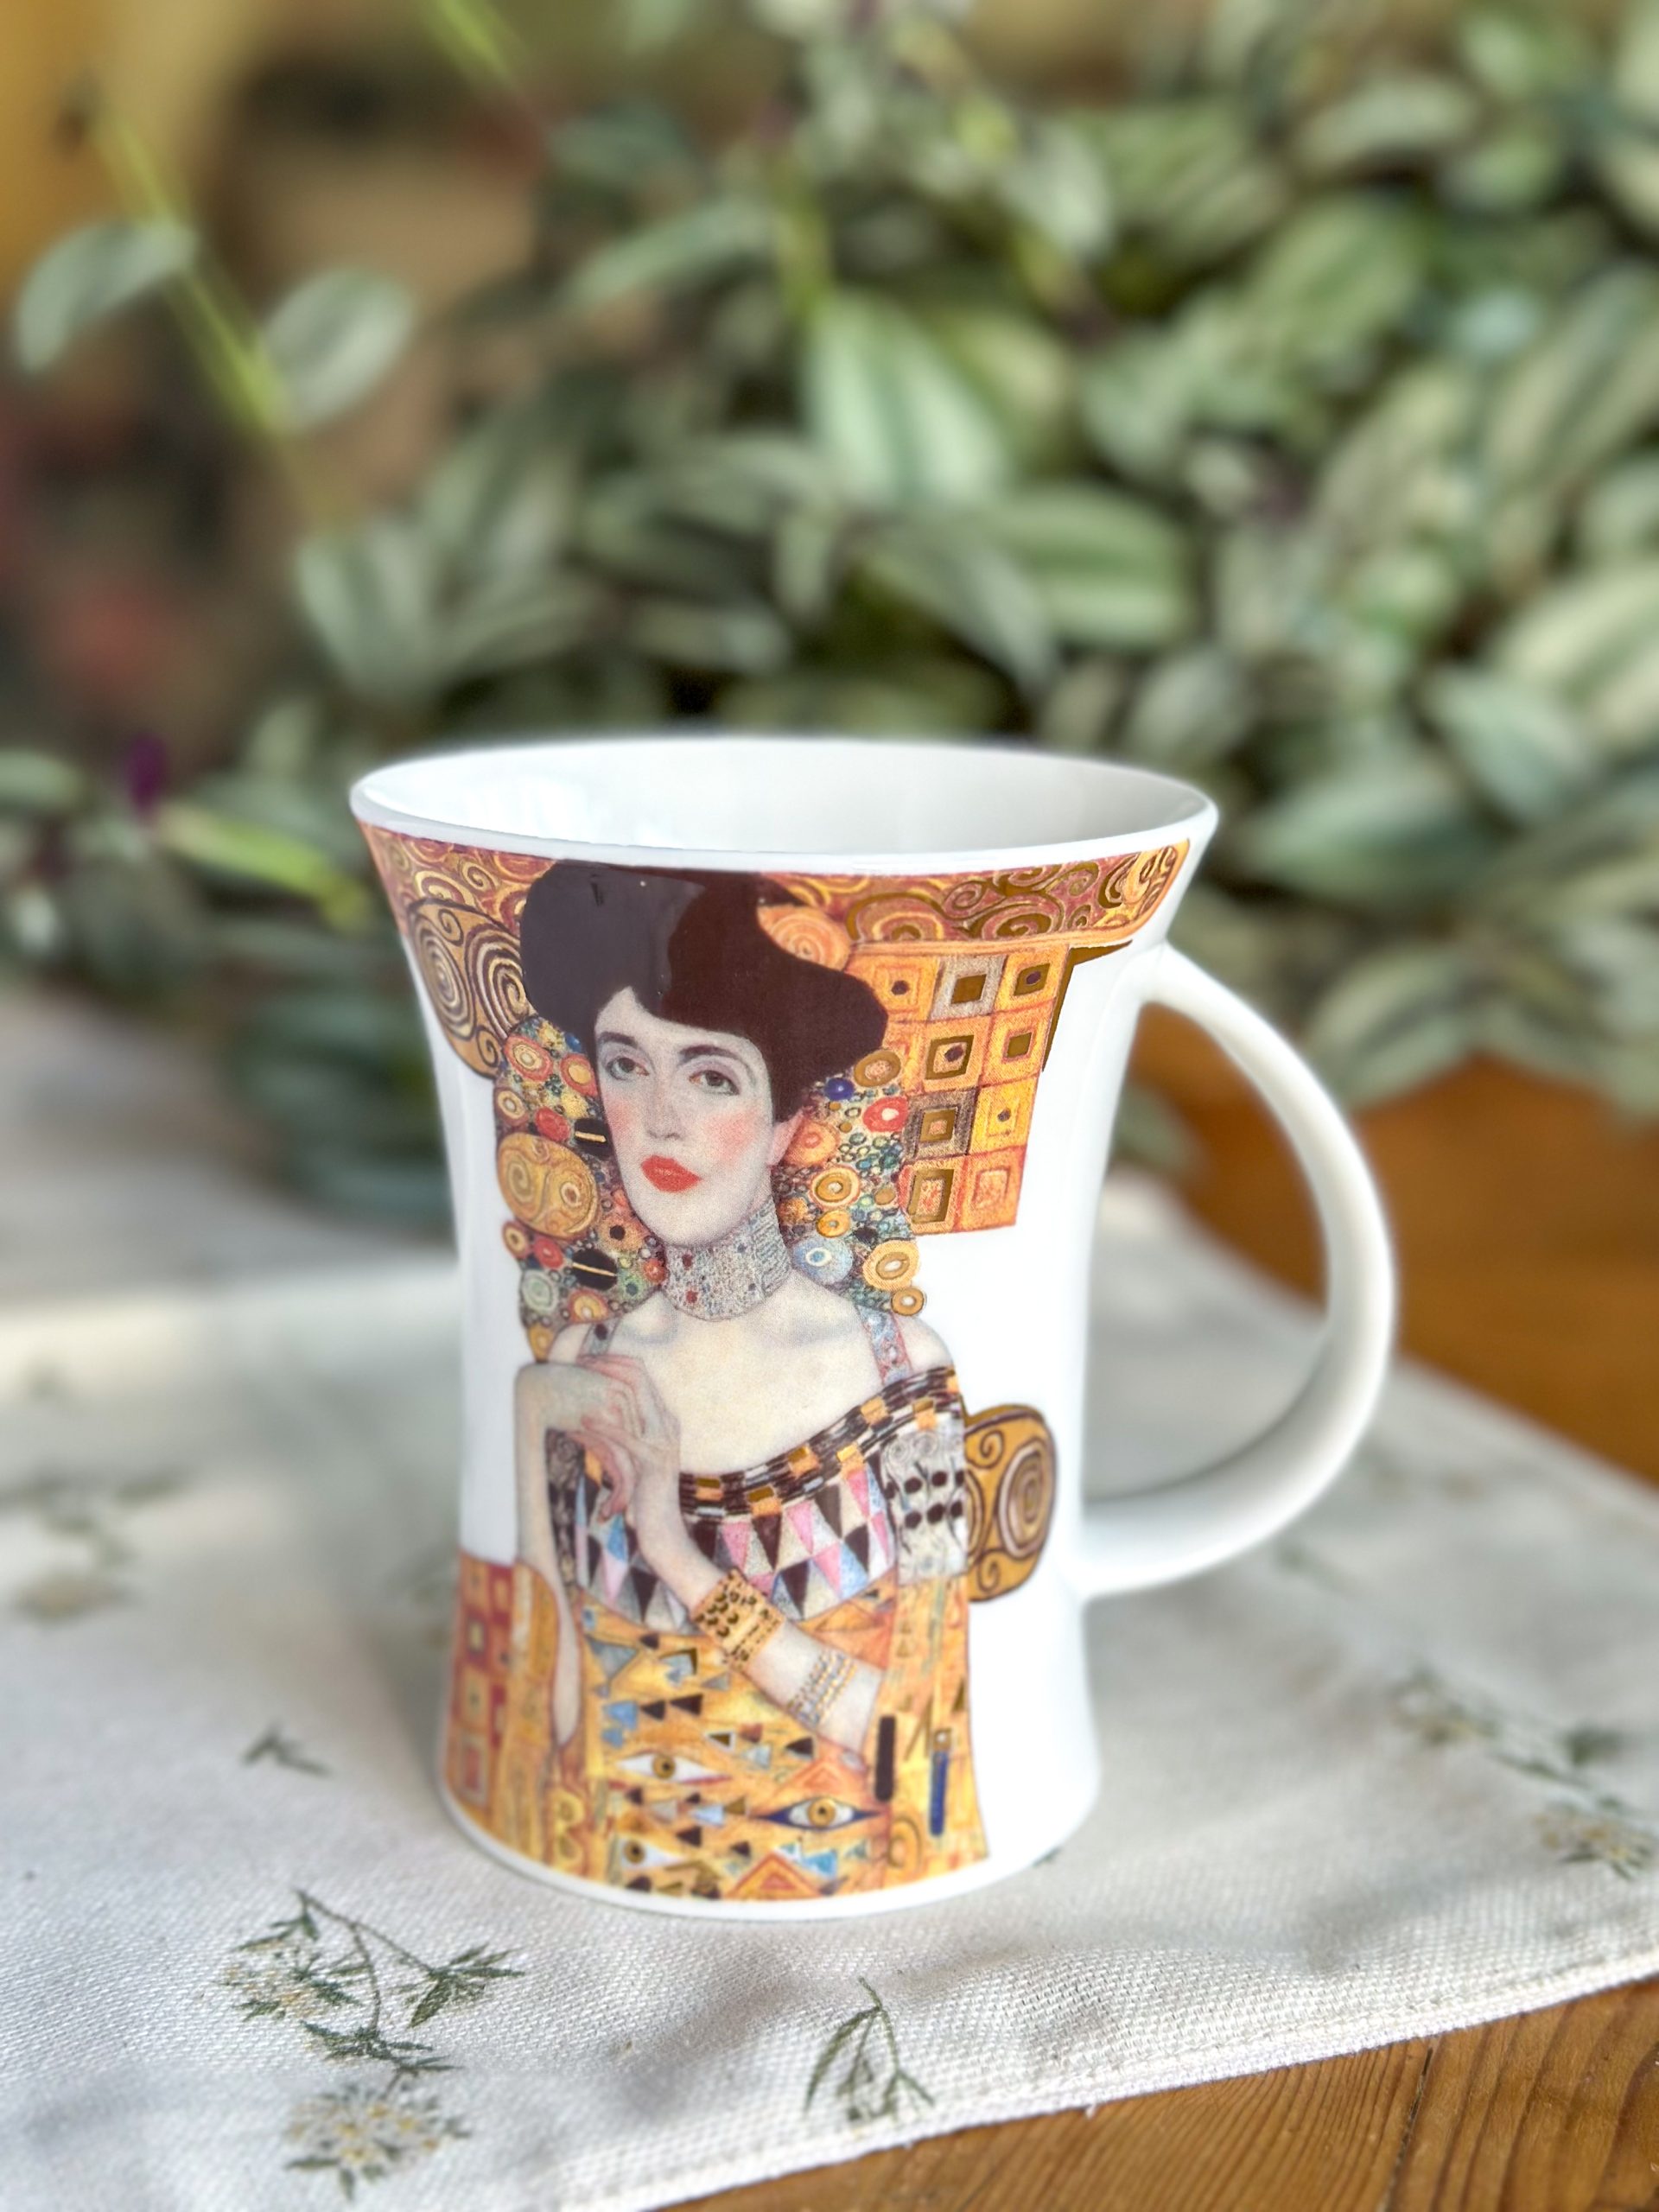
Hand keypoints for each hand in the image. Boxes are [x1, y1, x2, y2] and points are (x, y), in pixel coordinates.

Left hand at [572, 1353, 703, 1587]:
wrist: (662, 1530)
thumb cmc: (642, 1495)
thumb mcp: (630, 1458)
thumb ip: (618, 1435)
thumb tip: (583, 1417)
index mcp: (664, 1419)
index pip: (642, 1374)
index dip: (614, 1361)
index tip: (587, 1359)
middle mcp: (667, 1424)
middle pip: (639, 1377)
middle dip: (607, 1364)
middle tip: (579, 1361)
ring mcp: (663, 1441)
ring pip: (634, 1397)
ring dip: (603, 1384)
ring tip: (578, 1380)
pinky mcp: (651, 1462)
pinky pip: (626, 1436)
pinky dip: (604, 1425)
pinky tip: (584, 1420)